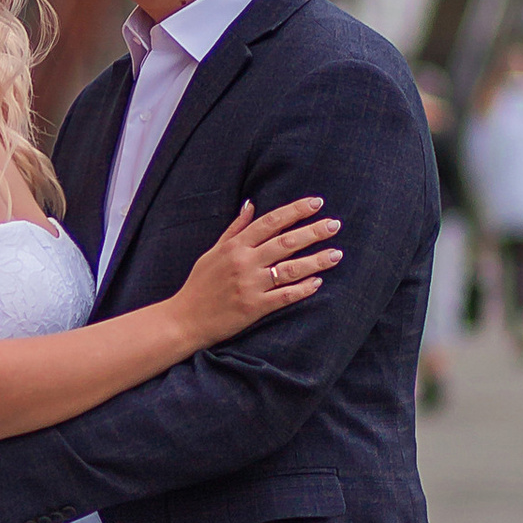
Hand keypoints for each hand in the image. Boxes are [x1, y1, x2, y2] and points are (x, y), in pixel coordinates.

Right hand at [177, 197, 341, 350]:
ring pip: (290, 269)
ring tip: (337, 254)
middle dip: (313, 231)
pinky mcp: (254, 307)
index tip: (316, 203)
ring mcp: (250, 285)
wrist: (185, 318)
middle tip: (335, 225)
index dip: (295, 210)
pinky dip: (303, 289)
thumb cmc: (200, 284)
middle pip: (286, 242)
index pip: (270, 222)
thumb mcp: (213, 251)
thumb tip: (251, 204)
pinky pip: (284, 296)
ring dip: (316, 260)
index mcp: (235, 246)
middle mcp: (244, 262)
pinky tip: (318, 282)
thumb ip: (235, 229)